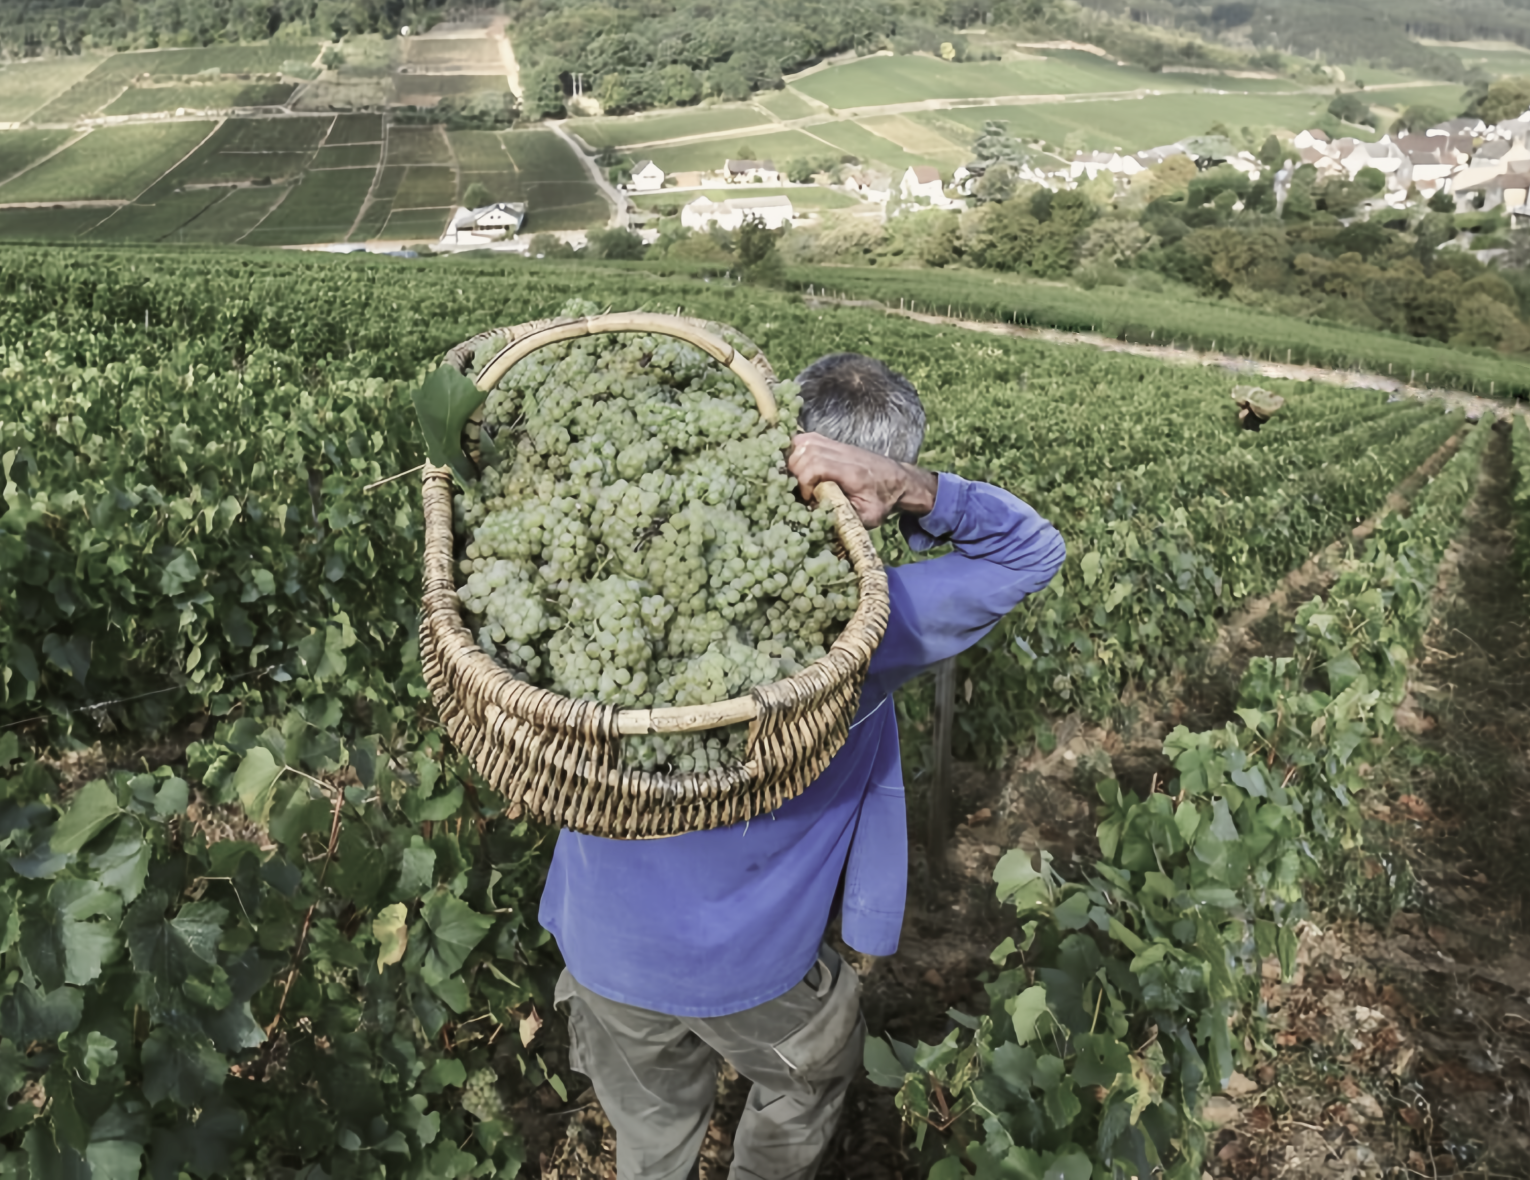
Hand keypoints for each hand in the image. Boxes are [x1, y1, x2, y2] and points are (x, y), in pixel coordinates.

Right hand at [787, 432, 937, 528]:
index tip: (808, 498)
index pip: (817, 466)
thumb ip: (846, 517)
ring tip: (796, 479)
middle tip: (798, 490)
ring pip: (805, 442)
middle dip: (795, 472)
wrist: (898, 480)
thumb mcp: (868, 516)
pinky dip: (797, 449)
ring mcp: (838, 445)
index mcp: (852, 473)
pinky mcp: (834, 443)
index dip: (804, 482)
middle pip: (806, 452)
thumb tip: (819, 517)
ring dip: (793, 460)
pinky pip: (808, 438)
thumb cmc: (883, 500)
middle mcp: (843, 454)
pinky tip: (797, 464)